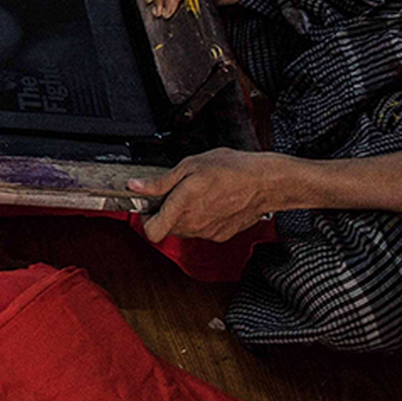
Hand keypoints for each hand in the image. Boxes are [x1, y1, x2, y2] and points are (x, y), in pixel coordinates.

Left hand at [129, 148, 287, 242]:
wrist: (265, 183)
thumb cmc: (232, 169)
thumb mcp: (190, 165)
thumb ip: (160, 181)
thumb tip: (136, 186)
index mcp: (182, 206)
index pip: (151, 231)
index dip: (145, 219)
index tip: (148, 206)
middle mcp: (194, 224)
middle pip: (166, 229)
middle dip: (164, 214)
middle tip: (174, 194)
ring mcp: (208, 232)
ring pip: (183, 231)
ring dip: (182, 217)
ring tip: (195, 195)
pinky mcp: (220, 235)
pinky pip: (201, 231)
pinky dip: (199, 220)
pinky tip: (210, 203)